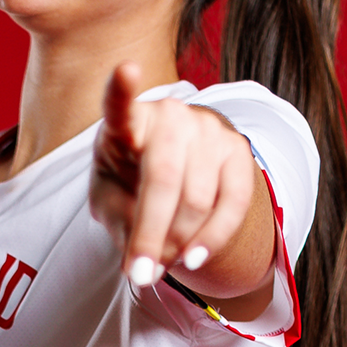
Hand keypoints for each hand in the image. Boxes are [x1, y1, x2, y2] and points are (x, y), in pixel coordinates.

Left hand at [89, 63, 264, 291]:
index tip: (126, 70)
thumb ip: (115, 219)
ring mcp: (209, 130)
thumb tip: (142, 257)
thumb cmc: (128, 179)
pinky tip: (193, 259)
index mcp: (128, 121)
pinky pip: (232, 205)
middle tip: (138, 276)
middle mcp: (170, 116)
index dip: (122, 89)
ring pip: (197, 200)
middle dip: (151, 233)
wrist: (176, 167)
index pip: (121, 104)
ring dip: (177, 243)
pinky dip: (212, 239)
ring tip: (159, 266)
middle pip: (163, 178)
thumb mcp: (108, 197)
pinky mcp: (238, 151)